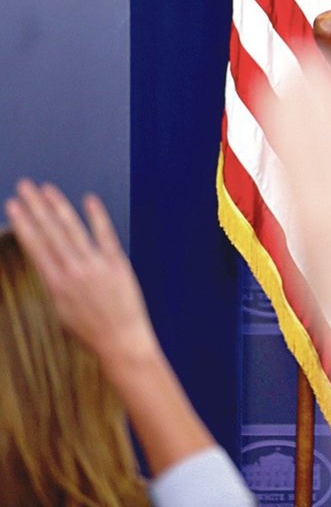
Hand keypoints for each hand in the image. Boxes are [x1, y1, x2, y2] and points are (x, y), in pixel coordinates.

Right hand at [5, 179, 160, 369]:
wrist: (121, 340)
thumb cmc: (89, 329)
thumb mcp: (60, 309)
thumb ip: (54, 282)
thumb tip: (46, 262)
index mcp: (55, 284)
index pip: (35, 246)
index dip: (23, 223)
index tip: (12, 205)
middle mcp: (73, 271)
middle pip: (50, 232)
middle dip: (35, 207)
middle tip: (24, 186)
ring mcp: (96, 265)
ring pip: (73, 229)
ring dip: (59, 207)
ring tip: (47, 189)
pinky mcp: (117, 263)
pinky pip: (105, 234)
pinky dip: (97, 216)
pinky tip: (88, 200)